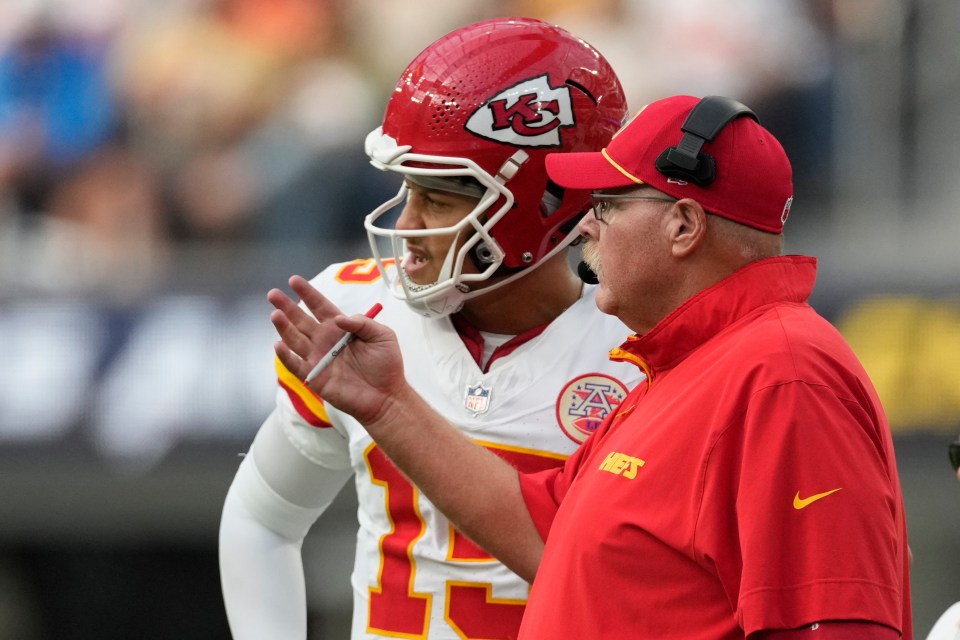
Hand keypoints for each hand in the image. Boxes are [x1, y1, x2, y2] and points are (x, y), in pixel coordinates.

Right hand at [268, 275, 403, 424]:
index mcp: (339, 328)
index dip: (307, 293)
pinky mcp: (315, 377)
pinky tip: (278, 344)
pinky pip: (296, 365)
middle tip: (273, 294)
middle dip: (287, 307)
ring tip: (276, 315)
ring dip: (284, 327)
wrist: (386, 396)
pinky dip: (286, 356)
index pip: (319, 306)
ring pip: (295, 340)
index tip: (294, 280)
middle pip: (301, 320)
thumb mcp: (383, 336)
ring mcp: (318, 358)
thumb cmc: (386, 365)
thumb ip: (363, 322)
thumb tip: (339, 318)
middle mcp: (324, 340)